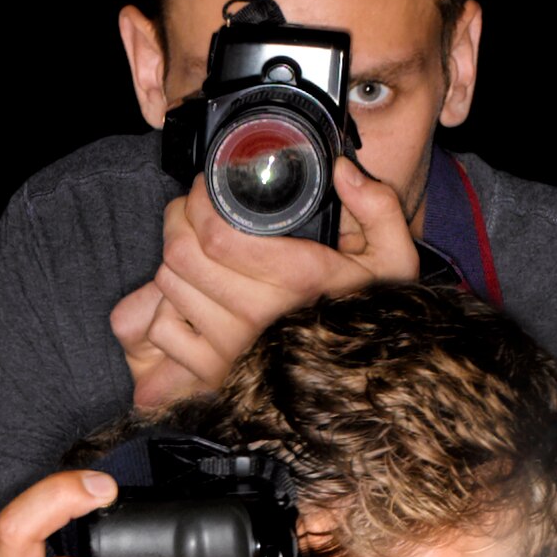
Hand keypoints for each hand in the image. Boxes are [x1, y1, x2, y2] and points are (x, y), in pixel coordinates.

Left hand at [111, 172, 417, 416]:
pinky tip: (191, 292)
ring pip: (169, 284)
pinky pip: (162, 328)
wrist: (367, 385)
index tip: (207, 187)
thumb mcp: (394, 259)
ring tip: (193, 244)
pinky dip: (164, 306)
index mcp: (299, 279)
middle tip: (194, 208)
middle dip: (179, 219)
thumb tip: (342, 171)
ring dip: (173, 256)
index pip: (216, 234)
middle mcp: (260, 315)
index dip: (200, 201)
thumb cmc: (374, 314)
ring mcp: (233, 348)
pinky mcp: (213, 374)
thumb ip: (379, 208)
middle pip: (182, 254)